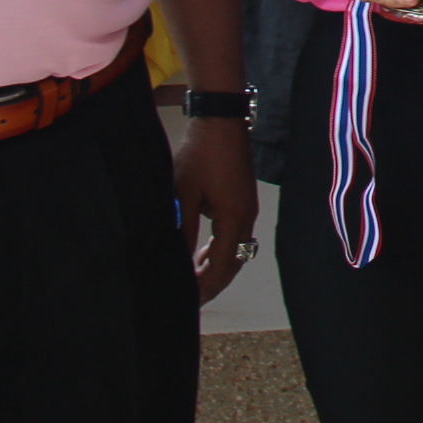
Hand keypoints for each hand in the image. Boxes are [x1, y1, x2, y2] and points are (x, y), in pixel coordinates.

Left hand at [176, 119, 261, 304]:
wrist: (221, 120)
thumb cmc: (200, 154)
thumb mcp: (183, 194)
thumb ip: (181, 230)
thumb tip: (174, 260)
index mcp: (234, 219)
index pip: (221, 267)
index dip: (204, 288)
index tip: (185, 301)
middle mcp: (246, 217)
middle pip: (233, 264)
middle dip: (211, 283)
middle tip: (188, 297)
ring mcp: (247, 209)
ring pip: (235, 251)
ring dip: (215, 267)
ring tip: (191, 277)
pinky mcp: (242, 200)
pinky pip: (234, 236)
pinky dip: (219, 250)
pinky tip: (201, 251)